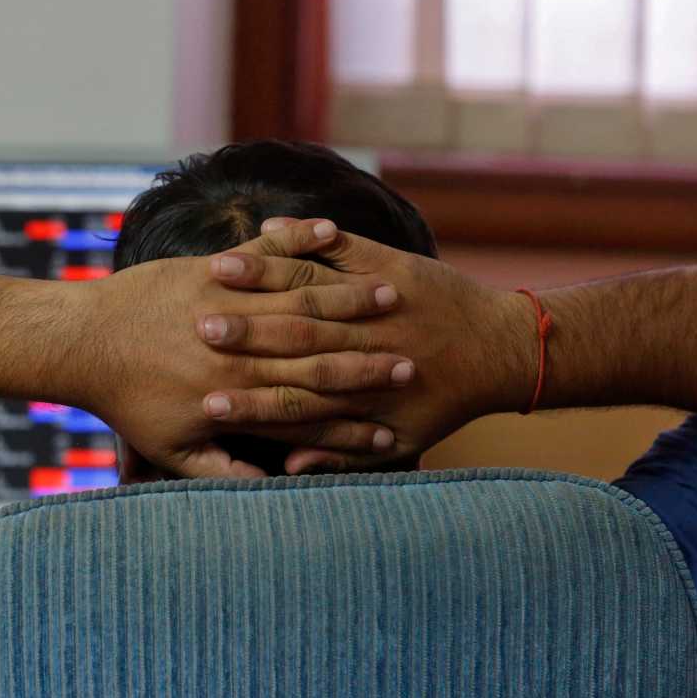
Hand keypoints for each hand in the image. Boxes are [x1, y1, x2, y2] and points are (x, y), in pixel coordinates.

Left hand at [76, 219, 415, 478]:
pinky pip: (265, 252)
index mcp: (239, 393)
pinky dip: (299, 240)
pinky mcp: (211, 270)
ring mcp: (228, 303)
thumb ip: (225, 470)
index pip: (312, 403)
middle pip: (320, 351)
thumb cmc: (127, 401)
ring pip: (301, 299)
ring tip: (392, 294)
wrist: (82, 343)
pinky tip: (332, 231)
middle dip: (370, 356)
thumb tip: (275, 486)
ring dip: (350, 298)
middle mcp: (241, 349)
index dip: (357, 409)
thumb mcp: (173, 450)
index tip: (392, 411)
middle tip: (415, 356)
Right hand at [196, 220, 530, 472]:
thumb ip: (341, 455)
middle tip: (195, 327)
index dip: (245, 400)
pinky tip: (265, 225)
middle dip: (240, 331)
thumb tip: (289, 472)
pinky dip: (303, 236)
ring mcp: (373, 299)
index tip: (203, 399)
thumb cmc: (446, 399)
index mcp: (357, 389)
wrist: (501, 350)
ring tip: (217, 271)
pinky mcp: (387, 264)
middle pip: (289, 337)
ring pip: (307, 286)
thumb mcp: (402, 439)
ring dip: (260, 276)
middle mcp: (360, 342)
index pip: (290, 398)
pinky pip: (341, 245)